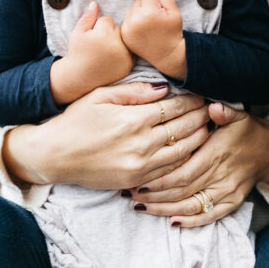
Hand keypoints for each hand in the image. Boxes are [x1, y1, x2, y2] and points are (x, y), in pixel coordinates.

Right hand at [1, 82, 211, 190]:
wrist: (54, 155)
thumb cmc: (75, 121)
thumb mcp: (100, 96)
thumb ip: (135, 91)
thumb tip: (165, 88)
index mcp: (133, 119)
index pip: (175, 107)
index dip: (193, 100)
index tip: (204, 94)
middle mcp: (141, 143)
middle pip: (184, 128)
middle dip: (202, 117)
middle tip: (214, 109)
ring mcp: (140, 165)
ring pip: (182, 151)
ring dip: (199, 138)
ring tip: (209, 128)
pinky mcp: (136, 179)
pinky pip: (170, 170)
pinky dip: (185, 158)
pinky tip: (191, 149)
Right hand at [50, 1, 134, 103]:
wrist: (80, 77)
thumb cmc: (77, 52)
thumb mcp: (77, 33)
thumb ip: (88, 17)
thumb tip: (95, 3)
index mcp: (103, 34)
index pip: (107, 19)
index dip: (98, 27)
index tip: (93, 36)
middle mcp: (117, 44)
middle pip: (119, 27)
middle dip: (110, 33)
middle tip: (100, 44)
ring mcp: (125, 55)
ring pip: (126, 38)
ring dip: (119, 41)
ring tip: (106, 50)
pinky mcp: (130, 64)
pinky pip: (131, 50)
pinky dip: (125, 51)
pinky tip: (113, 57)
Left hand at [121, 0, 185, 79]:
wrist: (167, 54)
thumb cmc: (173, 32)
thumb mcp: (174, 12)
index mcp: (149, 12)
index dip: (157, 3)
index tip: (162, 15)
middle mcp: (135, 20)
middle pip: (138, 2)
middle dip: (146, 8)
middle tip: (155, 22)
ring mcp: (127, 28)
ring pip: (131, 10)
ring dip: (138, 14)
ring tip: (149, 26)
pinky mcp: (124, 35)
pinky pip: (126, 20)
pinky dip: (133, 23)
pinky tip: (142, 31)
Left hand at [130, 102, 268, 226]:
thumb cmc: (245, 131)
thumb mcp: (237, 115)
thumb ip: (223, 111)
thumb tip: (213, 106)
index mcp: (216, 154)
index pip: (183, 172)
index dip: (160, 180)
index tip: (138, 181)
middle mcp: (221, 175)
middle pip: (182, 191)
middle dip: (155, 195)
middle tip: (130, 194)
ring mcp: (227, 191)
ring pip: (192, 206)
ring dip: (166, 209)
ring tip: (142, 208)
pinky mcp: (232, 202)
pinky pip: (210, 216)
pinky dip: (192, 221)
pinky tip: (172, 222)